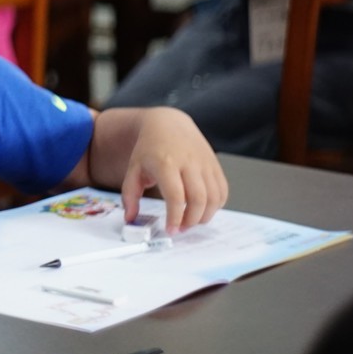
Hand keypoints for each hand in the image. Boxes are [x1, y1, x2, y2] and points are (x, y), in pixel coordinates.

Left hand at [119, 107, 227, 233]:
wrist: (168, 123)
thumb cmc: (150, 148)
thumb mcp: (134, 168)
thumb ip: (130, 195)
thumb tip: (130, 218)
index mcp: (166, 162)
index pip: (175, 196)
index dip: (175, 217)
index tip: (171, 230)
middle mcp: (188, 161)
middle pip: (198, 199)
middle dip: (191, 220)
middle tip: (181, 228)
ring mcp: (204, 162)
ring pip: (214, 197)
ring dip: (205, 216)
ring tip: (191, 221)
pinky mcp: (215, 164)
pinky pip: (222, 190)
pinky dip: (216, 205)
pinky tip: (203, 209)